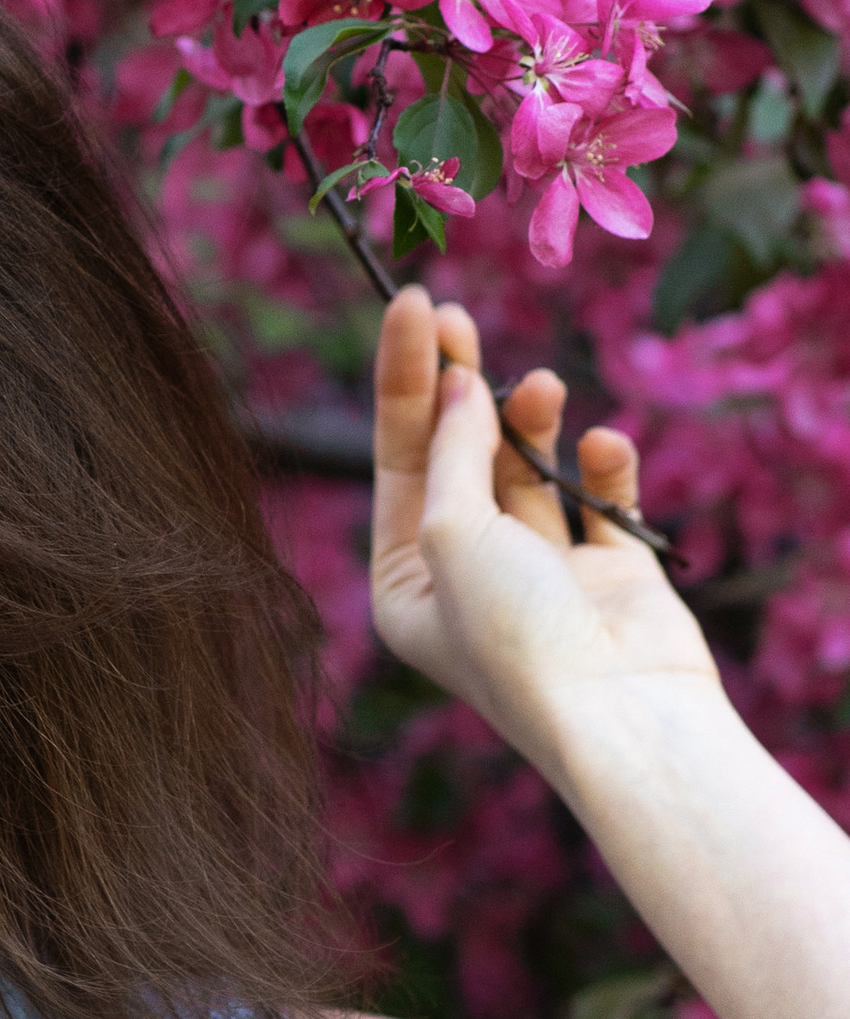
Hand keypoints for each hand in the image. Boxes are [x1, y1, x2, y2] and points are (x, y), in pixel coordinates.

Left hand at [369, 283, 721, 775]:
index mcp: (407, 583)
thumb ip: (452, 450)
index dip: (403, 379)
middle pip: (456, 456)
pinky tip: (605, 446)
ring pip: (528, 469)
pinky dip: (603, 464)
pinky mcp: (609, 574)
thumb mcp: (453, 530)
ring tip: (542, 386)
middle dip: (459, 385)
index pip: (396, 460)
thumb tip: (455, 383)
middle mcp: (468, 577)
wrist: (623, 714)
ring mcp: (541, 574)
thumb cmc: (516, 634)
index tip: (414, 304)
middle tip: (457, 315)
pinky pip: (600, 497)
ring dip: (532, 420)